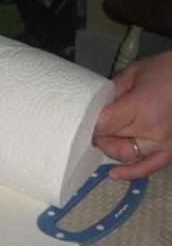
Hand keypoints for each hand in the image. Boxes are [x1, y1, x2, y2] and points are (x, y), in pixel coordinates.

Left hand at [93, 52, 171, 178]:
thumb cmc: (166, 70)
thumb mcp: (134, 73)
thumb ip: (113, 91)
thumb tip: (95, 107)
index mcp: (139, 107)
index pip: (104, 125)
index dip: (89, 125)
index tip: (82, 121)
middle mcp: (150, 130)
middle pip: (111, 141)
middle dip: (98, 135)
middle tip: (91, 127)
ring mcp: (162, 143)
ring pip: (125, 155)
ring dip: (110, 149)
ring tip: (104, 140)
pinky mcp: (171, 150)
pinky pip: (149, 167)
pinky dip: (131, 173)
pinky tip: (114, 174)